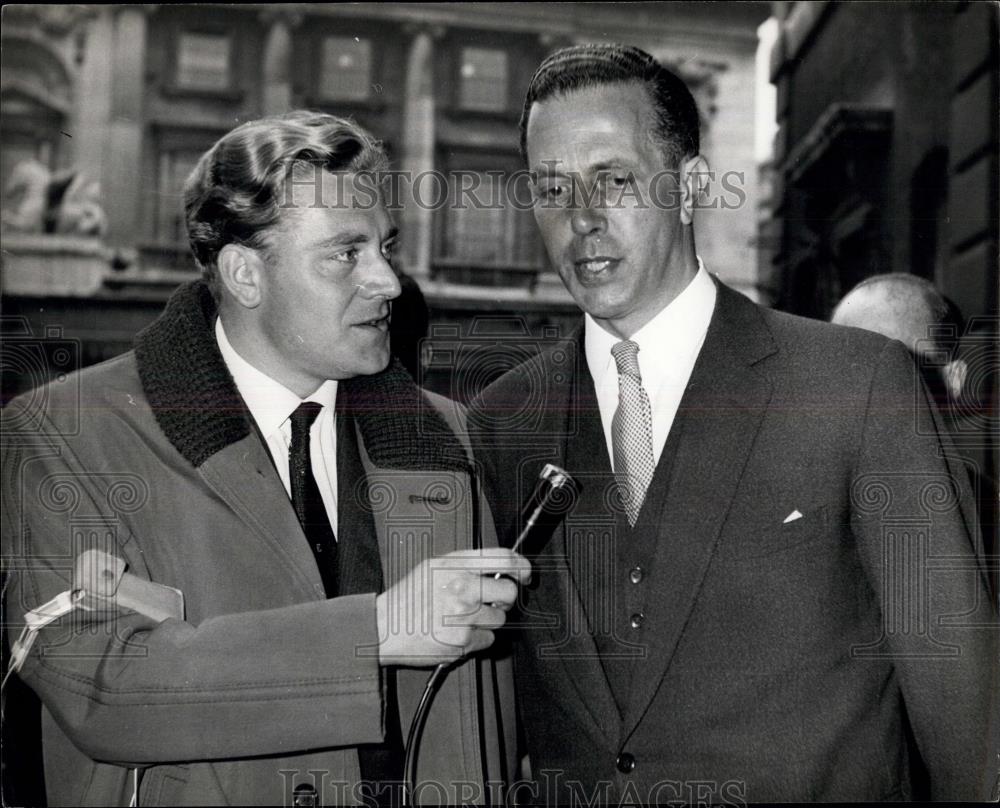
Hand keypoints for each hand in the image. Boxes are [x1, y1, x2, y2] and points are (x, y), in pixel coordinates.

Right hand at [376, 548, 530, 666]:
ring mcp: (463, 614)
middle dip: (504, 600)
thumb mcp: (432, 566)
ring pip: (499, 619)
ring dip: (486, 622)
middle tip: (490, 603)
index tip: (524, 574)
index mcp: (455, 564)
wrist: (383, 627)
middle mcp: (462, 587)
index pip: (503, 559)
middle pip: (509, 592)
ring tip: (462, 619)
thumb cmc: (407, 598)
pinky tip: (456, 633)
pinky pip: (487, 640)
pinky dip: (476, 639)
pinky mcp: (462, 640)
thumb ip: (464, 564)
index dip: (521, 567)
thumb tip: (496, 567)